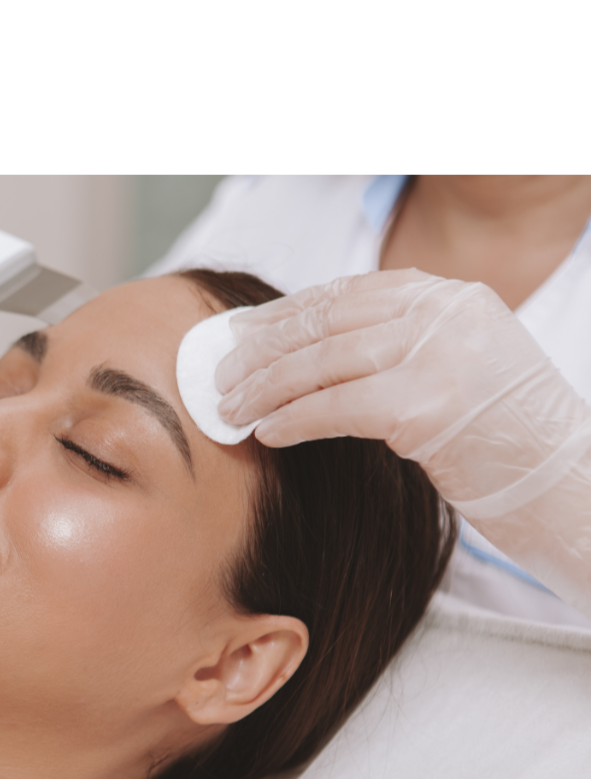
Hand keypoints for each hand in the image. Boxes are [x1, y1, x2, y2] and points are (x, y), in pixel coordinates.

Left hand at [215, 268, 590, 615]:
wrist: (562, 484)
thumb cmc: (500, 439)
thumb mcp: (456, 368)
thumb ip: (396, 348)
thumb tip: (307, 354)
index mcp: (450, 297)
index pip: (348, 294)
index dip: (287, 315)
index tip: (244, 334)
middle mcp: (445, 314)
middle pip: (328, 322)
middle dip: (265, 350)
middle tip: (221, 376)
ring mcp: (439, 356)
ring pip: (323, 362)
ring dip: (267, 388)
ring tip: (232, 410)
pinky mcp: (428, 406)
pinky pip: (337, 408)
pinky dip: (293, 420)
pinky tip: (266, 433)